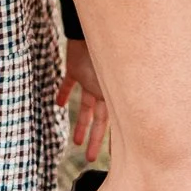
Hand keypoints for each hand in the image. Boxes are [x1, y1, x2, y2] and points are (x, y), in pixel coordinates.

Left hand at [56, 38, 109, 163]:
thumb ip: (121, 106)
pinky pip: (69, 84)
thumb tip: (133, 131)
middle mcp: (103, 89)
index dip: (114, 141)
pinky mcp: (75, 68)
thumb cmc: (108, 56)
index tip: (114, 158)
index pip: (114, 123)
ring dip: (80, 124)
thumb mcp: (114, 84)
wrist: (89, 31)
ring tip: (74, 142)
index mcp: (113, 94)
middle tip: (90, 158)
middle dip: (95, 139)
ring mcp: (90, 79)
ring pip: (85, 107)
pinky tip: (57, 104)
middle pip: (98, 120)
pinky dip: (63, 93)